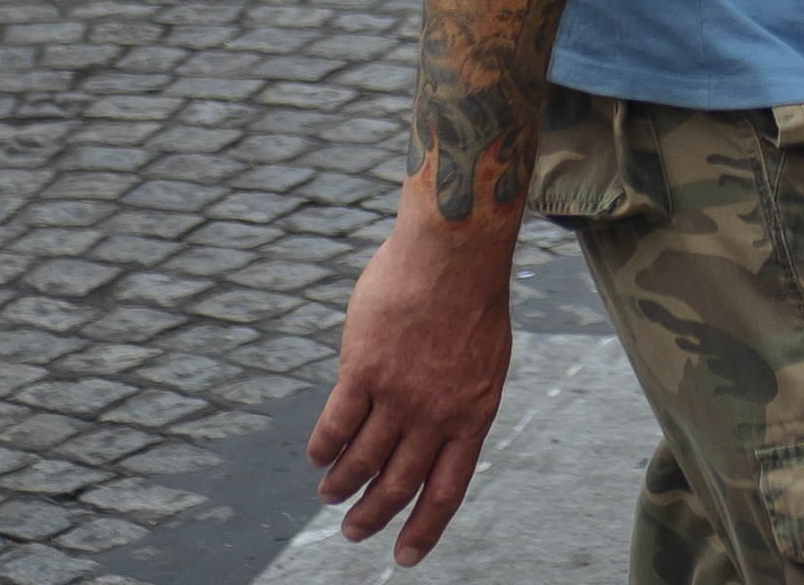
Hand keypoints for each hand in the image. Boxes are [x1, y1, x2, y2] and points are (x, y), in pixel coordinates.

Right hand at [306, 179, 516, 565]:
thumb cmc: (472, 297)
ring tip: (328, 495)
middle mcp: (438, 412)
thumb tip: (434, 428)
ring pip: (361, 462)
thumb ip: (460, 397)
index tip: (404, 557)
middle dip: (373, 516)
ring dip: (341, 486)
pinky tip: (318, 457)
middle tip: (353, 532)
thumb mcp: (485, 359)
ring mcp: (400, 394)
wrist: (456, 250)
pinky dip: (324, 448)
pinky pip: (336, 426)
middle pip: (399, 484)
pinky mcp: (364, 371)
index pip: (448, 488)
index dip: (424, 528)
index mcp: (475, 412)